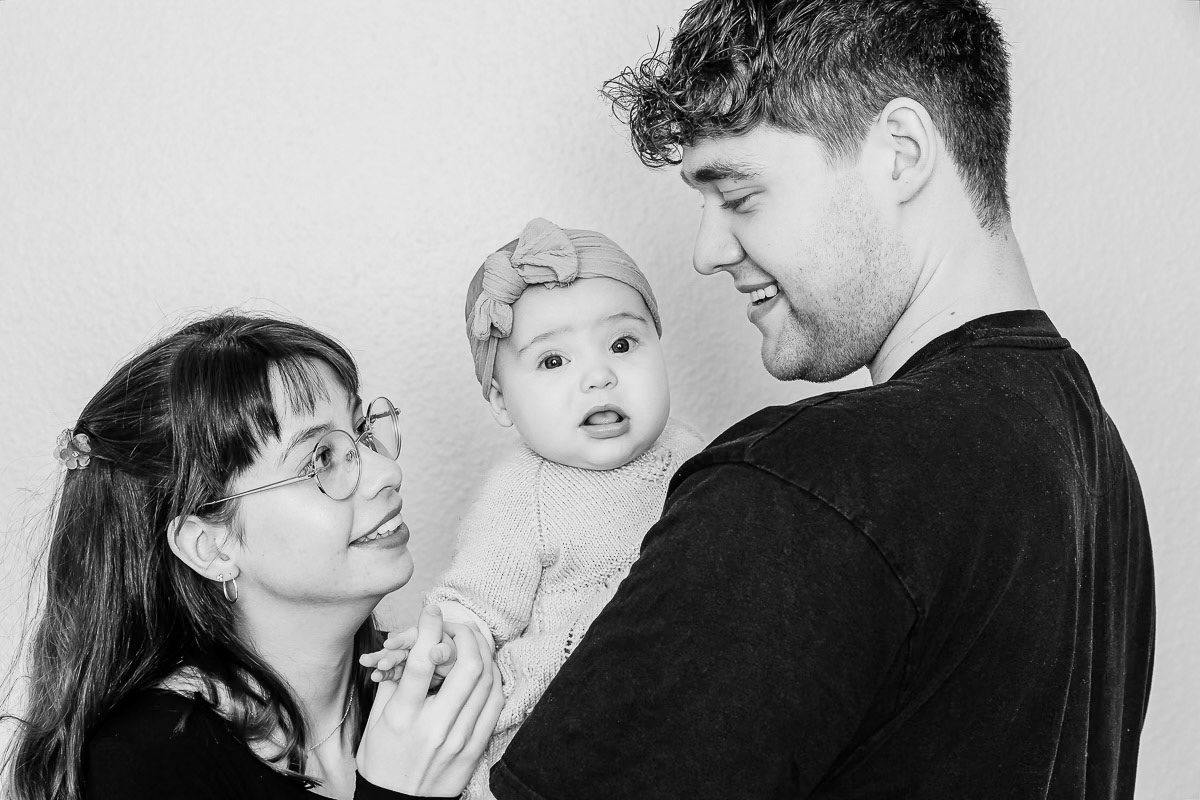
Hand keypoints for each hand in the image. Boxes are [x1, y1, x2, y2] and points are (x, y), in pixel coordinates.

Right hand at [356, 605, 503, 796]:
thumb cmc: (382, 760)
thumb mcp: (376, 720)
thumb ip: (393, 680)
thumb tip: (411, 644)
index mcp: (402, 718)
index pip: (421, 662)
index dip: (429, 627)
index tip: (432, 610)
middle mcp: (435, 728)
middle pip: (466, 666)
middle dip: (466, 634)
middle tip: (457, 624)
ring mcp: (460, 739)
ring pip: (486, 681)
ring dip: (482, 652)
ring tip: (472, 640)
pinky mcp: (475, 749)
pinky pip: (495, 704)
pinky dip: (493, 679)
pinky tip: (484, 668)